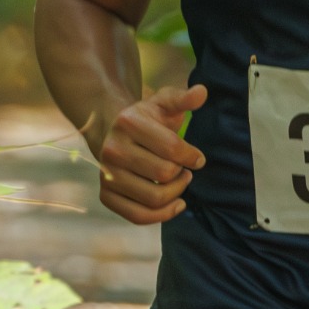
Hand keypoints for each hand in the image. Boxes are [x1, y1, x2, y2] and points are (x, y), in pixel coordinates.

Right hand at [96, 84, 208, 224]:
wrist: (115, 133)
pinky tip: (176, 204)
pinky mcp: (106, 195)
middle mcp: (112, 150)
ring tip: (180, 183)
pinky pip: (138, 216)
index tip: (198, 159)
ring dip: (176, 194)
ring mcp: (107, 174)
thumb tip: (202, 92)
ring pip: (154, 198)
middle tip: (186, 171)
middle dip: (183, 174)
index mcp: (128, 122)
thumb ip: (183, 98)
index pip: (172, 148)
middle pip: (164, 174)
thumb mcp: (164, 103)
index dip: (192, 156)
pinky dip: (162, 215)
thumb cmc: (147, 119)